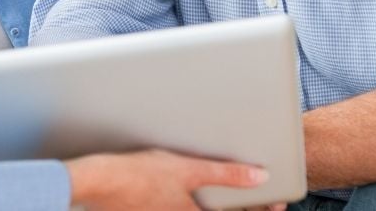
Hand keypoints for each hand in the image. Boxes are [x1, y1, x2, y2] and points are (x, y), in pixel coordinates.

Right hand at [65, 149, 276, 210]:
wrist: (97, 183)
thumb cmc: (138, 175)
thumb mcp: (187, 169)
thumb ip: (226, 174)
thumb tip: (259, 176)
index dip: (263, 210)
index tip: (278, 202)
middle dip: (241, 207)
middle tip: (258, 198)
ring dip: (217, 205)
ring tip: (226, 194)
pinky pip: (183, 210)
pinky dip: (195, 205)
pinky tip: (191, 193)